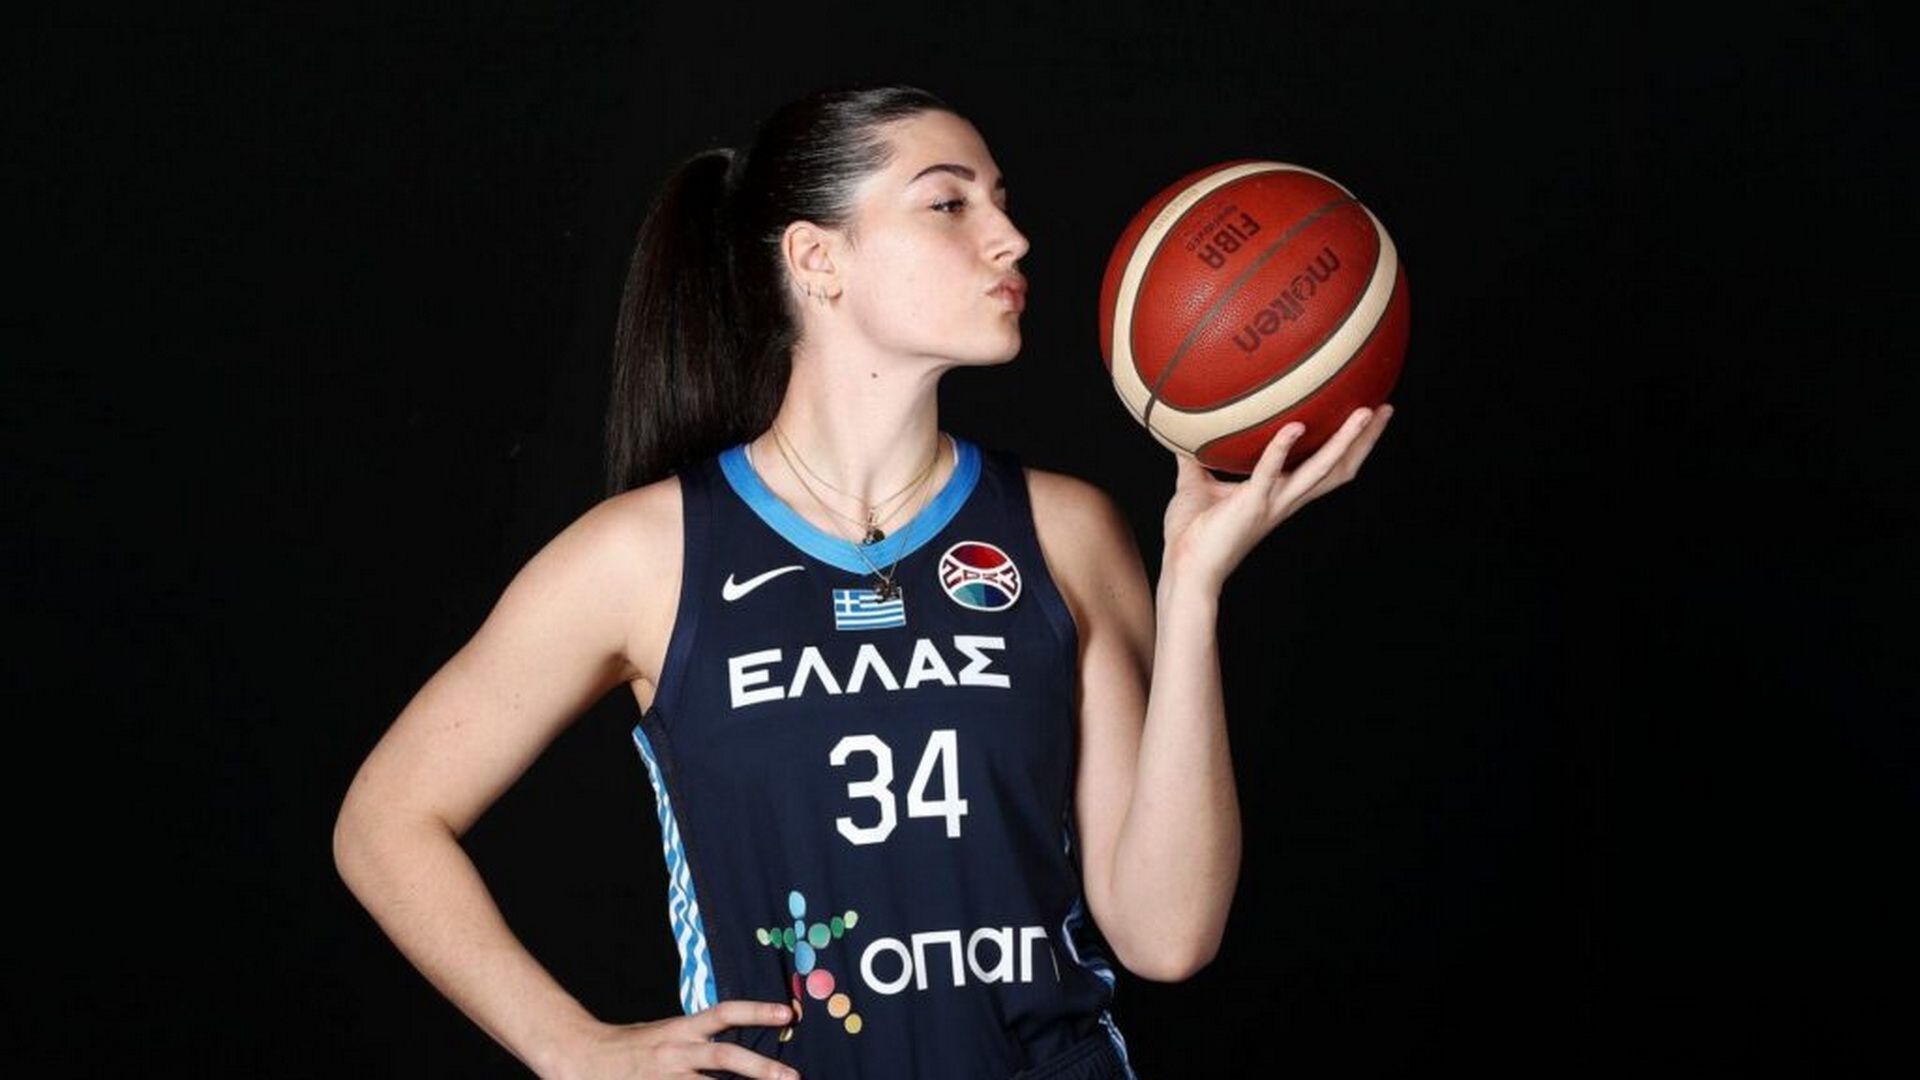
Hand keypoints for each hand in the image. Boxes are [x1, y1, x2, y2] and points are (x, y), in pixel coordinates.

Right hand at [551, 1000, 801, 1079]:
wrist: (581, 1057)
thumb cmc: (629, 1047)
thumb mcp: (665, 1033)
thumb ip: (698, 1039)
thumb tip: (736, 1042)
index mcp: (680, 1029)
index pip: (723, 1014)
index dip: (755, 1011)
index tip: (786, 1012)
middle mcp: (676, 1052)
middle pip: (724, 1057)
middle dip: (761, 1069)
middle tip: (793, 1077)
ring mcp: (666, 1079)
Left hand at [1161, 404, 1394, 593]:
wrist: (1184, 568)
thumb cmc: (1190, 533)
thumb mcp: (1195, 485)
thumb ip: (1195, 460)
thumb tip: (1183, 433)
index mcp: (1279, 495)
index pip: (1325, 468)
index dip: (1348, 445)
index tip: (1365, 416)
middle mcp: (1285, 500)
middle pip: (1339, 468)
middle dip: (1364, 441)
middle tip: (1385, 409)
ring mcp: (1272, 503)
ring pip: (1321, 470)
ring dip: (1345, 441)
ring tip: (1364, 413)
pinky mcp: (1252, 505)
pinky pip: (1270, 473)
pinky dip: (1282, 449)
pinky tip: (1294, 426)